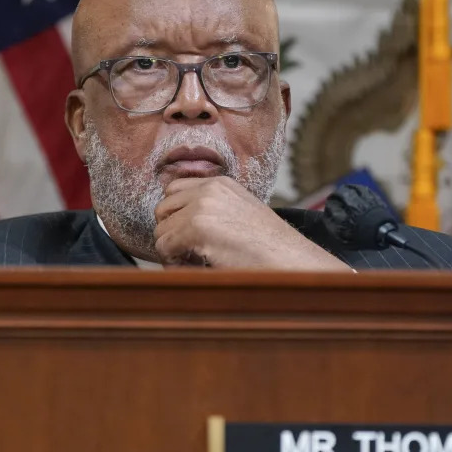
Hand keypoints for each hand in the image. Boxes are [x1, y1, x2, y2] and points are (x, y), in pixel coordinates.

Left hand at [153, 176, 353, 270]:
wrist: (290, 260)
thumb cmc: (269, 248)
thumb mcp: (240, 215)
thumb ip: (213, 211)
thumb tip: (177, 225)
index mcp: (220, 184)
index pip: (174, 191)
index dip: (175, 216)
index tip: (186, 237)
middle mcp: (209, 189)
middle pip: (162, 209)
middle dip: (169, 233)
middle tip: (187, 254)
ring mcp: (202, 206)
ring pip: (161, 230)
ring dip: (171, 250)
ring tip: (194, 263)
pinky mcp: (197, 227)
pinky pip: (164, 247)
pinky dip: (173, 262)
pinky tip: (195, 268)